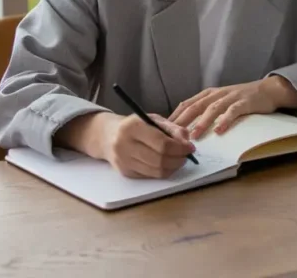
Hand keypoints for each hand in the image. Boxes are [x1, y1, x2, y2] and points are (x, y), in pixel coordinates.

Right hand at [73, 112, 194, 178]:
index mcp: (133, 127)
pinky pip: (149, 176)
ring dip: (173, 167)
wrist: (106, 135)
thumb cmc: (134, 125)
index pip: (162, 143)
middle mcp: (125, 144)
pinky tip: (166, 164)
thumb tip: (187, 142)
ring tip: (179, 160)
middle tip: (187, 156)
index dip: (180, 148)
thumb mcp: (153, 119)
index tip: (190, 148)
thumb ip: (172, 128)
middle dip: (178, 159)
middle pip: (160, 159)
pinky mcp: (124, 172)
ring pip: (156, 171)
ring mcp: (123, 161)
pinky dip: (162, 172)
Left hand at [169, 76, 296, 138]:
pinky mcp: (244, 102)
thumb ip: (205, 110)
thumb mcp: (220, 101)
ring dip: (202, 122)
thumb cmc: (241, 99)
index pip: (187, 104)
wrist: (266, 90)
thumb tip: (186, 128)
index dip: (174, 116)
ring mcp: (230, 97)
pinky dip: (225, 120)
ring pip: (212, 109)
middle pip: (196, 106)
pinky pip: (233, 112)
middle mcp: (217, 94)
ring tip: (194, 136)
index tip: (163, 129)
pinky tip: (220, 130)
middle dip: (183, 120)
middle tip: (172, 134)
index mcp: (208, 94)